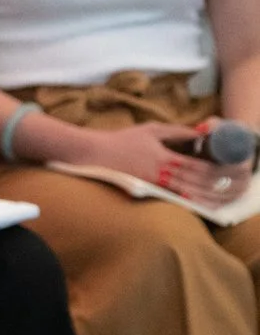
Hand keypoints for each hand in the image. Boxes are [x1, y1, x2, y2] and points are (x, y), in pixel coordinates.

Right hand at [82, 121, 247, 205]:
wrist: (94, 154)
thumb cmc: (122, 141)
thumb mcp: (152, 130)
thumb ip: (178, 132)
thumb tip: (202, 132)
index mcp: (166, 157)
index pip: (200, 165)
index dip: (220, 168)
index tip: (236, 167)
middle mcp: (164, 174)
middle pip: (200, 182)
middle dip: (222, 184)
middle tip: (241, 184)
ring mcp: (157, 186)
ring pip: (192, 193)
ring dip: (213, 196)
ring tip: (230, 197)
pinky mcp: (150, 192)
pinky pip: (178, 199)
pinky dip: (195, 203)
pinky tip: (208, 205)